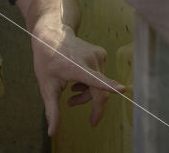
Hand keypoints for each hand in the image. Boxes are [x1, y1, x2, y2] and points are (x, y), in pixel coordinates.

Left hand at [30, 22, 124, 136]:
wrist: (51, 35)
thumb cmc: (47, 60)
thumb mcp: (46, 86)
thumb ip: (52, 110)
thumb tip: (53, 133)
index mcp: (76, 67)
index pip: (94, 78)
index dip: (108, 86)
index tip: (122, 89)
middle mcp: (89, 60)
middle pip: (99, 91)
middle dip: (91, 105)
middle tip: (86, 117)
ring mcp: (97, 55)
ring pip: (100, 84)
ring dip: (88, 93)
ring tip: (72, 93)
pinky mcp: (101, 53)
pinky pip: (101, 75)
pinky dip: (91, 82)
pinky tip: (78, 79)